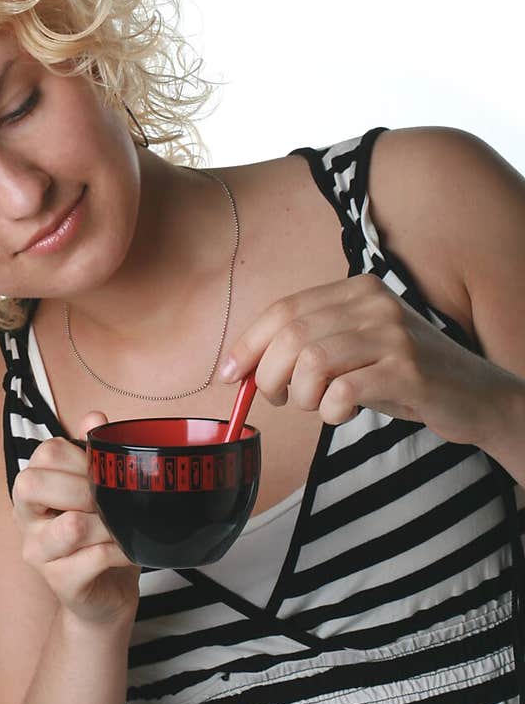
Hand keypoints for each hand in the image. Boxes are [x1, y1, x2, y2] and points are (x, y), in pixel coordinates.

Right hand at [10, 411, 140, 628]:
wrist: (107, 591)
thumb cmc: (101, 533)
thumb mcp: (98, 488)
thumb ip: (93, 452)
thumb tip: (94, 416)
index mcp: (33, 489)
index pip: (44, 454)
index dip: (78, 457)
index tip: (102, 472)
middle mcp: (25, 519)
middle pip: (34, 484)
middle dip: (84, 488)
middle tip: (111, 501)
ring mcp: (38, 553)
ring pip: (69, 526)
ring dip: (107, 524)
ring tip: (122, 528)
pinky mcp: (60, 583)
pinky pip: (93, 559)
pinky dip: (120, 551)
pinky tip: (129, 550)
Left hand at [218, 273, 505, 449]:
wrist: (476, 396)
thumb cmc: (403, 376)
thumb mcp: (355, 350)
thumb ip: (306, 349)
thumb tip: (242, 369)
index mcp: (357, 290)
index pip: (284, 309)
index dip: (248, 344)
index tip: (228, 374)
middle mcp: (374, 303)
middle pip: (292, 336)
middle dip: (269, 376)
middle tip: (278, 400)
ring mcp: (393, 334)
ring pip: (312, 363)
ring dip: (301, 395)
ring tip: (317, 406)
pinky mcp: (408, 370)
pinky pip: (343, 391)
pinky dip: (331, 411)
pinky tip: (342, 413)